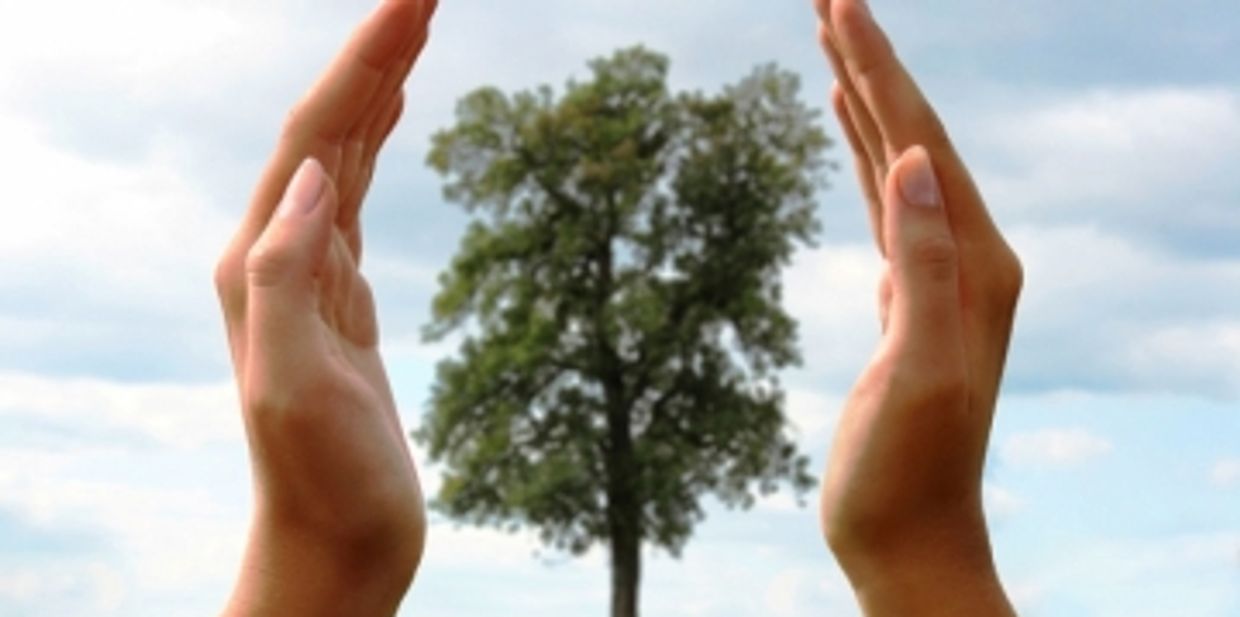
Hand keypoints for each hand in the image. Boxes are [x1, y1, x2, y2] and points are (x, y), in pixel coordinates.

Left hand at [214, 1, 436, 614]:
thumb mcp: (293, 384)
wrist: (336, 543)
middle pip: (329, 128)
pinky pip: (357, 197)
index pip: (315, 137)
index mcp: (259, 262)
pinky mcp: (343, 300)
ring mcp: (311, 275)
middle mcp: (276, 255)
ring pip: (345, 156)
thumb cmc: (319, 480)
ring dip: (378, 87)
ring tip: (416, 27)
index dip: (364, 62)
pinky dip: (377, 144)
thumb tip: (316, 172)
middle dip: (375, 54)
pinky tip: (392, 116)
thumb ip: (285, 276)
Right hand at [813, 1, 1021, 613]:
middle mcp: (968, 255)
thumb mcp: (923, 370)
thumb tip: (917, 162)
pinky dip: (865, 154)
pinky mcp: (905, 295)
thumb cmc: (911, 469)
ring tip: (833, 41)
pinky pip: (886, 203)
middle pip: (915, 135)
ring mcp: (937, 273)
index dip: (879, 70)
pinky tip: (851, 129)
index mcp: (977, 262)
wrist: (908, 533)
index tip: (838, 4)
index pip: (924, 140)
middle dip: (872, 64)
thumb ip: (925, 267)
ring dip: (868, 100)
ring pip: (900, 162)